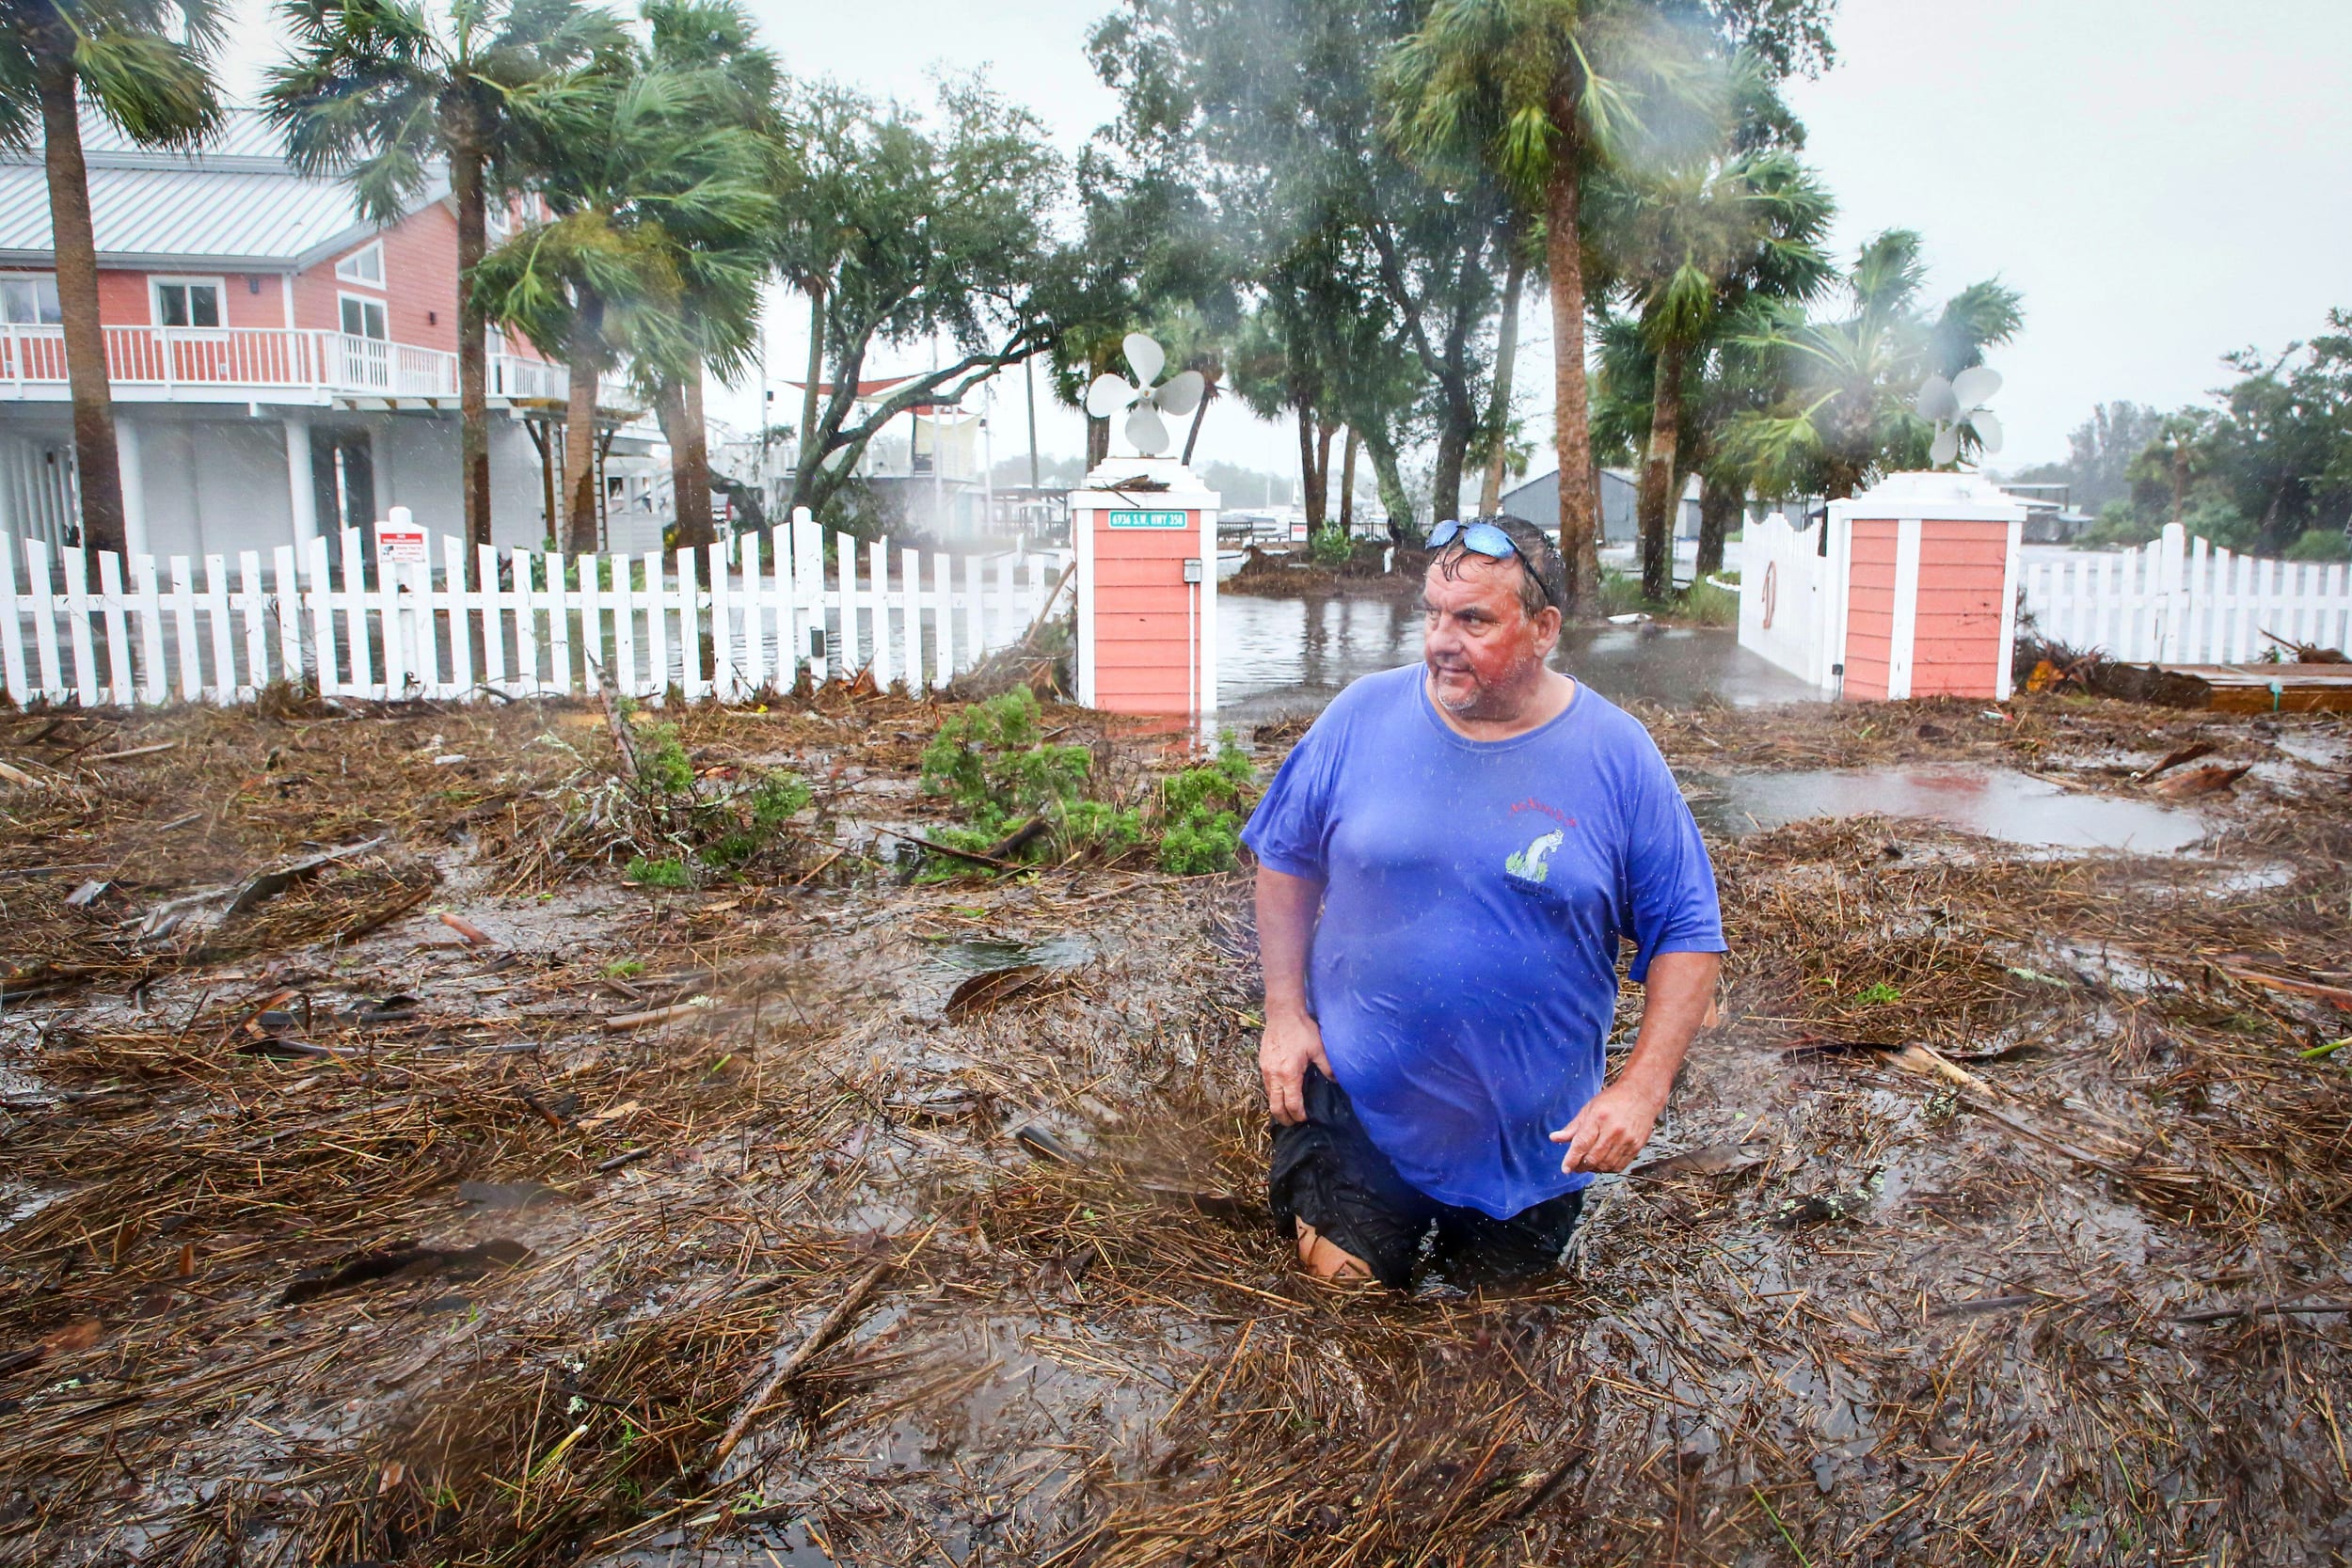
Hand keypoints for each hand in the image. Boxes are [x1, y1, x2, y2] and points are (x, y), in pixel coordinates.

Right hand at [1259, 1007, 1332, 1125]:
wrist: (1282, 1013)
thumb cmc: (1302, 1030)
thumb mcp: (1319, 1048)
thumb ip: (1327, 1068)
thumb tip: (1336, 1081)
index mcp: (1289, 1074)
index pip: (1291, 1104)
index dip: (1298, 1115)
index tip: (1305, 1118)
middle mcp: (1274, 1075)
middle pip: (1275, 1106)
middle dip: (1285, 1118)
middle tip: (1294, 1123)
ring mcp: (1265, 1070)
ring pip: (1269, 1096)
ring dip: (1277, 1106)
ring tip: (1288, 1111)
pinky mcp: (1262, 1064)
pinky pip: (1266, 1085)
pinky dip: (1273, 1094)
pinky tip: (1282, 1093)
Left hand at [1549, 1082, 1663, 1174]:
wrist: (1641, 1095)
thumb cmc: (1613, 1100)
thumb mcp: (1589, 1109)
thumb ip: (1572, 1127)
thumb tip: (1554, 1138)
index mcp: (1598, 1118)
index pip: (1581, 1144)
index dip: (1571, 1159)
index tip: (1565, 1168)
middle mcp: (1613, 1130)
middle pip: (1593, 1157)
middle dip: (1581, 1166)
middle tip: (1575, 1167)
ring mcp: (1627, 1140)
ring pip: (1606, 1165)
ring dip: (1594, 1169)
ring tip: (1588, 1165)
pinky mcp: (1636, 1146)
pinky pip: (1619, 1165)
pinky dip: (1608, 1169)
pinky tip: (1602, 1164)